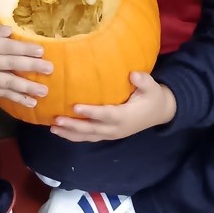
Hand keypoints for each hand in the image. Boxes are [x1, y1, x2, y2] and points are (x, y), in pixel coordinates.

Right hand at [0, 17, 53, 106]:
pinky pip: (1, 93)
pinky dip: (16, 98)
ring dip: (26, 88)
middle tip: (49, 69)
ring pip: (7, 83)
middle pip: (9, 65)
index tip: (41, 51)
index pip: (5, 47)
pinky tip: (30, 102)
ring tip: (43, 91)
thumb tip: (10, 31)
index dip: (24, 49)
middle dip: (31, 67)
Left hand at [50, 72, 176, 141]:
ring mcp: (112, 134)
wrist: (159, 112)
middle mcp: (116, 128)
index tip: (75, 108)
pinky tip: (61, 131)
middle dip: (73, 126)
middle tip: (57, 120)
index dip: (91, 112)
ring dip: (70, 133)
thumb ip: (143, 81)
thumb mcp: (152, 87)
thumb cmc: (153, 97)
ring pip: (88, 136)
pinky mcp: (108, 134)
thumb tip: (133, 75)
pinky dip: (75, 136)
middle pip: (92, 129)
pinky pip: (89, 137)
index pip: (105, 115)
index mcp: (125, 116)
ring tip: (53, 128)